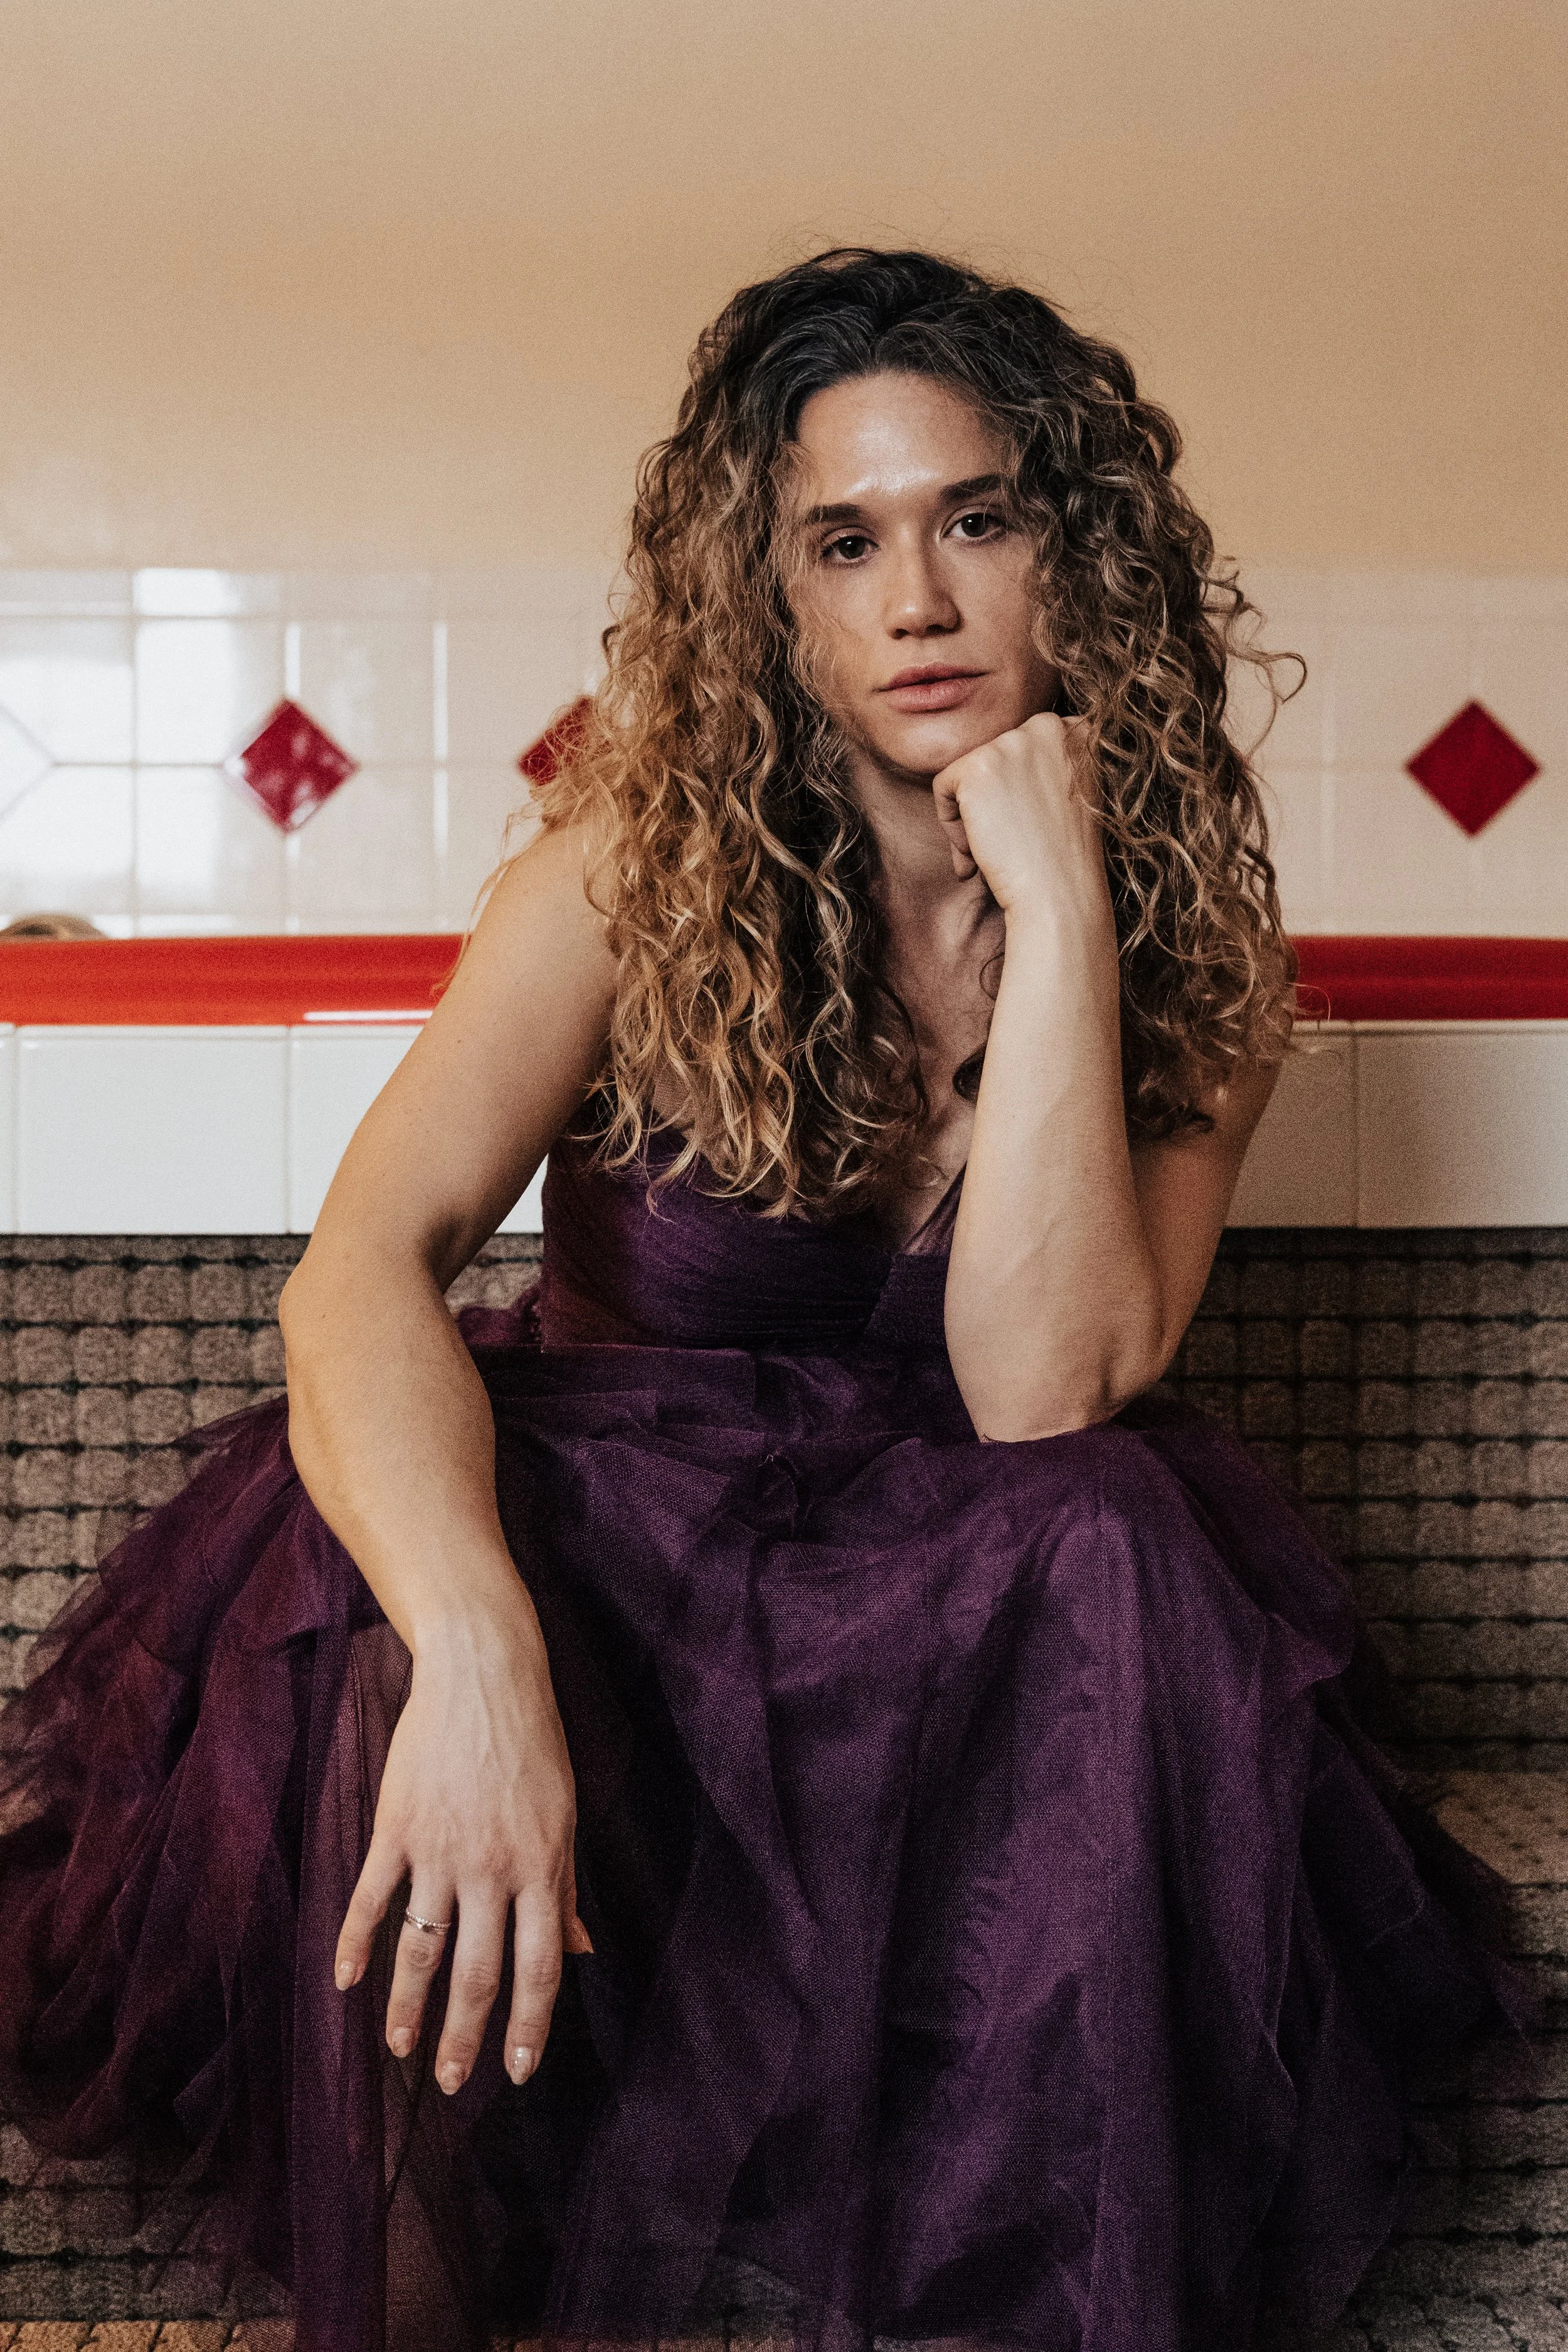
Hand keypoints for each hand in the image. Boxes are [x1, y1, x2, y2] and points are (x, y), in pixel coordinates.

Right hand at [334, 1599, 591, 2094]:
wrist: (484, 1674)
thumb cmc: (532, 1744)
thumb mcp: (563, 1816)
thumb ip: (565, 1889)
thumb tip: (582, 1951)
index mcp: (541, 1868)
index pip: (540, 1966)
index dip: (529, 2026)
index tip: (516, 2073)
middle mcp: (492, 1868)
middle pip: (479, 1972)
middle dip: (464, 2037)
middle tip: (448, 2083)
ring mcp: (440, 1849)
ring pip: (421, 1948)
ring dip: (407, 2007)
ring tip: (397, 2049)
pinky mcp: (396, 1827)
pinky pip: (372, 1899)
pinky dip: (355, 1944)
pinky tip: (345, 1982)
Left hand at [931, 711, 1107, 922]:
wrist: (1060, 895)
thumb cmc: (1064, 860)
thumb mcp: (1070, 798)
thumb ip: (1044, 768)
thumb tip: (1000, 772)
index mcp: (1076, 732)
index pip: (1023, 752)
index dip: (1016, 795)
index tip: (1027, 828)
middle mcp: (1048, 725)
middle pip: (993, 760)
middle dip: (991, 805)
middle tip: (1007, 845)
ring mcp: (1013, 743)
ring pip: (967, 776)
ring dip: (971, 818)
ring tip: (993, 852)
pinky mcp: (978, 766)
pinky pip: (943, 788)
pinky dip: (951, 825)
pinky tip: (977, 852)